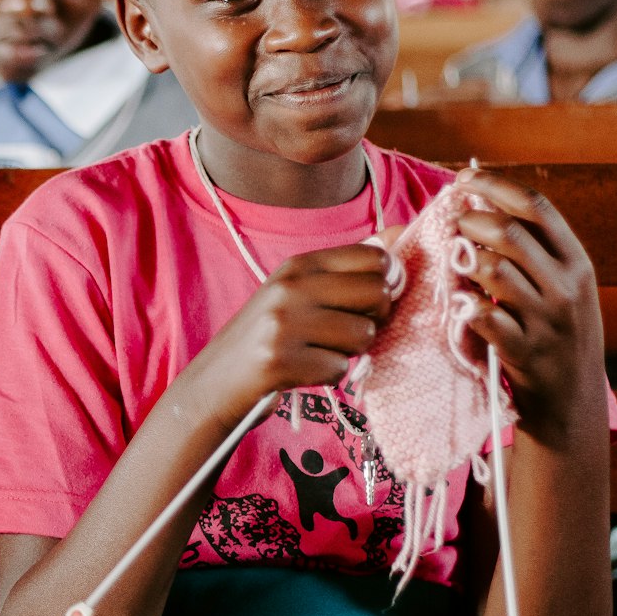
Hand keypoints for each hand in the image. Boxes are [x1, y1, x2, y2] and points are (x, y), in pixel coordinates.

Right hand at [187, 244, 394, 422]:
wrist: (214, 383)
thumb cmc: (265, 336)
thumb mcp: (298, 291)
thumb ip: (347, 266)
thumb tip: (402, 232)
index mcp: (297, 265)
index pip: (373, 257)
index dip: (383, 282)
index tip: (365, 300)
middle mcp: (290, 287)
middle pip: (377, 293)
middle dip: (372, 319)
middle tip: (344, 331)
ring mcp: (283, 324)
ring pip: (363, 334)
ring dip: (349, 352)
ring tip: (318, 352)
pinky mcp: (280, 362)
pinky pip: (339, 369)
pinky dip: (328, 376)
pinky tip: (303, 371)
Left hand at [453, 168, 603, 437]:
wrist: (572, 399)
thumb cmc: (556, 333)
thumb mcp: (563, 287)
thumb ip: (534, 251)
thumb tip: (481, 203)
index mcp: (577, 262)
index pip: (536, 207)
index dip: (495, 185)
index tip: (464, 178)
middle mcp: (566, 286)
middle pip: (511, 232)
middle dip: (471, 220)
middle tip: (453, 223)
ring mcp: (546, 319)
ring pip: (493, 269)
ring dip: (464, 259)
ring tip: (455, 261)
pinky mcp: (524, 350)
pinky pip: (484, 315)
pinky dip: (465, 303)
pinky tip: (460, 302)